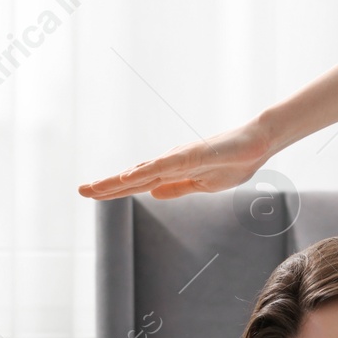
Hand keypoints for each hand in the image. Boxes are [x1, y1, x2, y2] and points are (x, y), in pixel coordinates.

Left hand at [79, 119, 272, 200]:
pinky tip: (128, 177)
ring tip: (94, 187)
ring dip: (117, 180)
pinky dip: (145, 171)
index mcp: (172, 172)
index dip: (114, 189)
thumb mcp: (202, 184)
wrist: (257, 143)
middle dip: (106, 185)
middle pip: (133, 177)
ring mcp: (179, 158)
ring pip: (142, 172)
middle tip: (80, 191)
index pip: (137, 183)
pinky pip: (165, 166)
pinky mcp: (192, 155)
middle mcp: (170, 163)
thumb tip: (153, 193)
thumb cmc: (233, 161)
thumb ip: (177, 187)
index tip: (91, 193)